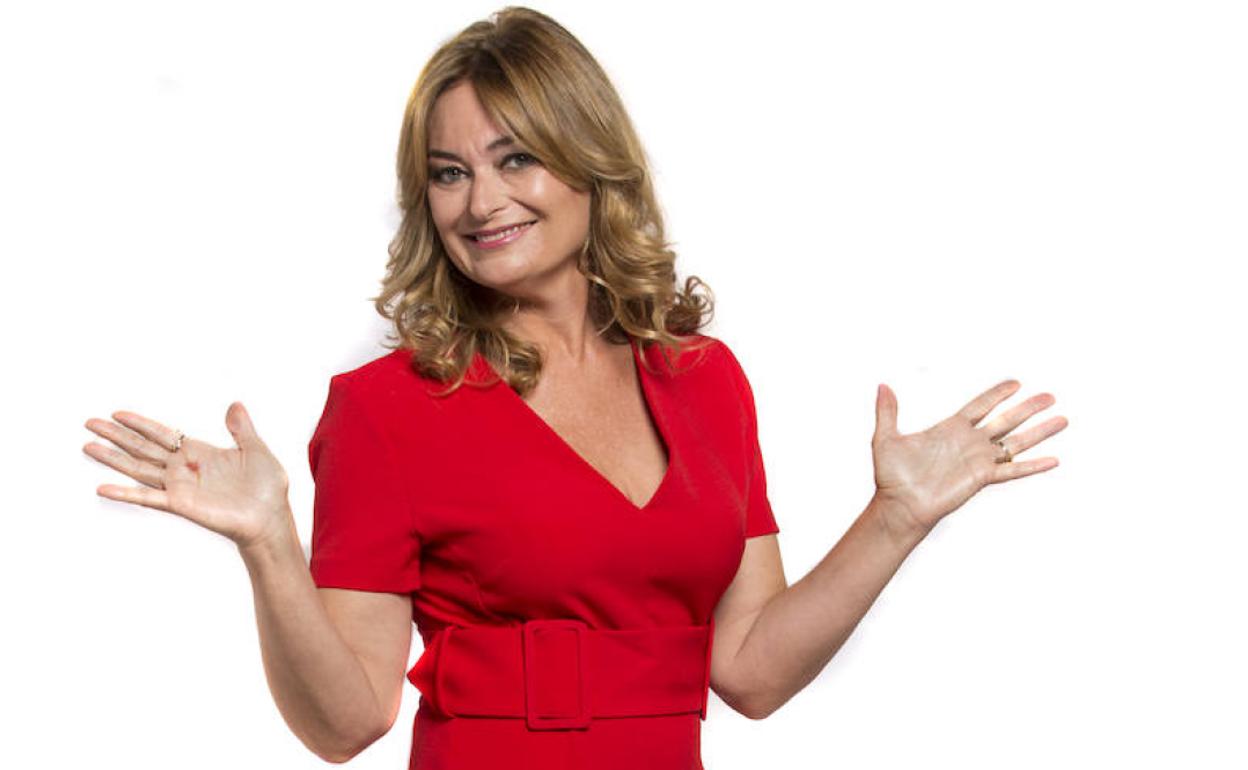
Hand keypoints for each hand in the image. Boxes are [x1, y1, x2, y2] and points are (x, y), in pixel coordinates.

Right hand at [83, 402, 292, 550]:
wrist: (270, 516)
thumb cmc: (266, 488)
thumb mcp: (255, 449)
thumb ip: (241, 429)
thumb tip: (235, 405)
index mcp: (199, 453)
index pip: (163, 434)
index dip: (141, 424)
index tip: (118, 414)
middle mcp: (184, 469)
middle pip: (142, 448)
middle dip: (116, 436)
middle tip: (90, 423)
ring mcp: (179, 487)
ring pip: (138, 468)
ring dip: (113, 458)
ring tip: (88, 446)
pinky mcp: (181, 504)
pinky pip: (148, 497)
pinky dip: (125, 493)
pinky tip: (103, 487)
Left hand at [870, 379, 1066, 535]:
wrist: (899, 505)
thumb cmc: (891, 477)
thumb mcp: (886, 438)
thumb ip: (887, 411)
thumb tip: (882, 386)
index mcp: (950, 429)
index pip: (980, 406)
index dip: (997, 394)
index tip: (1016, 383)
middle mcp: (969, 442)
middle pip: (1006, 420)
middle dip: (1028, 408)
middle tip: (1050, 396)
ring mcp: (978, 460)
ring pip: (1015, 442)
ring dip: (1039, 431)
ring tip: (1062, 420)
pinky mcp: (982, 478)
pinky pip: (1012, 469)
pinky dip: (1032, 465)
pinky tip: (1053, 460)